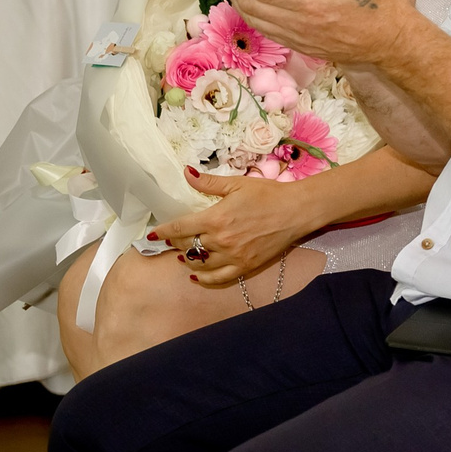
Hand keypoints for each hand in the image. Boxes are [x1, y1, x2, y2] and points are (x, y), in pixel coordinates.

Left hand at [144, 171, 318, 287]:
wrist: (297, 211)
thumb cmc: (269, 194)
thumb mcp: (237, 184)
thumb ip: (208, 182)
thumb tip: (186, 173)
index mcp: (215, 218)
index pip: (179, 228)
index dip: (163, 231)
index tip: (153, 233)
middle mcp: (220, 240)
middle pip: (186, 246)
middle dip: (175, 243)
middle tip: (171, 239)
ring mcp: (233, 256)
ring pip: (199, 263)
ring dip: (187, 259)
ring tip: (183, 254)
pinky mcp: (245, 266)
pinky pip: (218, 278)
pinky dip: (203, 278)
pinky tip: (196, 275)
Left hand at [217, 0, 421, 68]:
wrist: (393, 44)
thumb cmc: (383, 4)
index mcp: (312, 1)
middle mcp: (300, 23)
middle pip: (251, 6)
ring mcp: (300, 37)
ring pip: (256, 21)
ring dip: (240, 1)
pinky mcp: (304, 46)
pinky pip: (268, 31)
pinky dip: (254, 15)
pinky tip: (254, 3)